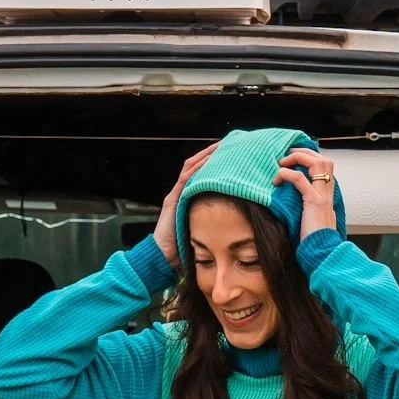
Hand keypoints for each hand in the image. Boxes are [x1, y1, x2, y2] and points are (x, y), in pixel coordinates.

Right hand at [153, 144, 218, 269]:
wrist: (163, 255)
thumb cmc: (183, 245)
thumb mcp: (202, 226)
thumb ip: (211, 217)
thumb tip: (235, 214)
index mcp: (187, 196)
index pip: (200, 172)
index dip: (212, 160)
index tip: (228, 152)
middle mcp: (180, 192)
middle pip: (195, 165)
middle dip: (209, 153)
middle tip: (225, 143)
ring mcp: (175, 194)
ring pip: (189, 168)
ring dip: (204, 156)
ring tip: (218, 146)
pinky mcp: (172, 200)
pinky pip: (185, 180)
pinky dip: (196, 170)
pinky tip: (207, 162)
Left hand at [272, 149, 336, 239]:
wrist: (323, 252)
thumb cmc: (315, 239)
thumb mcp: (313, 219)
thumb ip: (308, 207)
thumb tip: (292, 200)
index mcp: (328, 195)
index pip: (325, 167)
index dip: (310, 158)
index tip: (294, 158)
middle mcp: (328, 192)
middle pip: (324, 160)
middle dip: (304, 152)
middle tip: (287, 154)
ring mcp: (322, 196)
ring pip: (317, 163)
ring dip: (297, 158)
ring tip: (282, 163)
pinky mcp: (313, 202)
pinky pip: (300, 179)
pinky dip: (287, 174)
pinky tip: (278, 179)